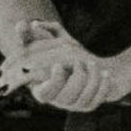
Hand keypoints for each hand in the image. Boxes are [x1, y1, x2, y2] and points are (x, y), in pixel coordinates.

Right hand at [0, 32, 118, 111]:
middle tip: (79, 61)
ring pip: (82, 97)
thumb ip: (34, 35)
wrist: (92, 66)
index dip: (52, 81)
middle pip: (66, 97)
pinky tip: (105, 73)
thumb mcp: (49, 42)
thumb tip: (25, 24)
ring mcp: (73, 105)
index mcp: (42, 88)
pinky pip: (97, 99)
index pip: (44, 93)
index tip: (59, 65)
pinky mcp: (90, 105)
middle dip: (75, 77)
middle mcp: (57, 100)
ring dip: (90, 76)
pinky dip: (102, 84)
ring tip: (92, 62)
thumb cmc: (64, 54)